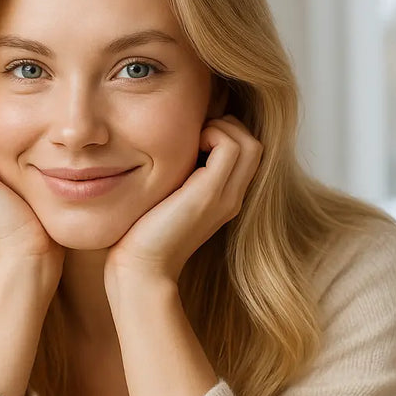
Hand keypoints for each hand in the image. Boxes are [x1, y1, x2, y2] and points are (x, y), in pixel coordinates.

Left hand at [106, 115, 262, 283]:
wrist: (142, 268)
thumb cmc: (143, 234)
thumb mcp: (168, 198)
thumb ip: (179, 176)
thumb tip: (170, 146)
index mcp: (224, 198)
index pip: (245, 152)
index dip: (224, 134)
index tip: (192, 138)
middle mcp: (232, 197)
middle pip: (254, 144)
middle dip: (226, 127)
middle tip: (193, 135)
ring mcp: (225, 197)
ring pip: (249, 142)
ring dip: (221, 128)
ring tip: (192, 141)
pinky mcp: (209, 194)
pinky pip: (230, 146)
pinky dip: (212, 134)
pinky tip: (184, 149)